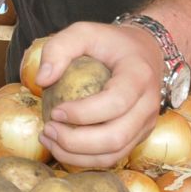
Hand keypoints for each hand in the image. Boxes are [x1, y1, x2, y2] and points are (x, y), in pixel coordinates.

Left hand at [34, 21, 163, 169]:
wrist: (145, 51)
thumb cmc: (111, 43)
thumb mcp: (84, 32)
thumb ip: (60, 48)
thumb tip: (42, 80)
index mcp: (138, 76)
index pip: (115, 103)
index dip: (83, 113)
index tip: (55, 111)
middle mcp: (148, 105)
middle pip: (115, 137)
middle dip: (75, 141)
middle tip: (47, 129)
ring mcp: (145, 124)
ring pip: (113, 154)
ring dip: (77, 155)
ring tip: (49, 138)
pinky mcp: (138, 136)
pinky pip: (112, 158)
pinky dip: (84, 159)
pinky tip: (61, 146)